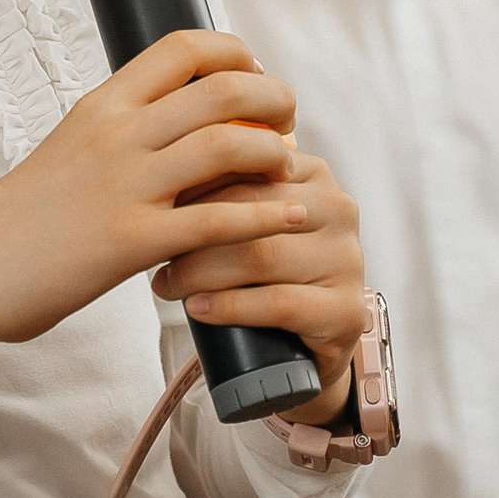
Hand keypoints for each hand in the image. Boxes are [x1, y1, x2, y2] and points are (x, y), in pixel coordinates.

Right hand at [0, 29, 307, 359]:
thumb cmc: (20, 217)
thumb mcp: (69, 148)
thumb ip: (122, 129)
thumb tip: (175, 118)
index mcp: (102, 105)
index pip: (183, 47)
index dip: (236, 52)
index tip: (255, 74)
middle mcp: (116, 134)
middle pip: (222, 88)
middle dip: (273, 98)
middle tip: (287, 121)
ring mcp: (124, 187)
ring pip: (228, 144)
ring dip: (274, 153)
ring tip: (289, 165)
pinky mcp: (130, 242)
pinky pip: (218, 220)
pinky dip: (266, 215)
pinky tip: (291, 215)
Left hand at [149, 145, 366, 426]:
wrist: (305, 340)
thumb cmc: (261, 267)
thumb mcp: (246, 215)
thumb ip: (220, 180)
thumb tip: (151, 157)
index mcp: (312, 172)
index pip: (245, 164)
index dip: (193, 183)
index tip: (151, 201)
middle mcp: (338, 208)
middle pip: (251, 207)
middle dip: (192, 229)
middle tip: (151, 249)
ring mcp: (347, 260)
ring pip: (260, 255)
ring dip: (201, 272)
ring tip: (166, 283)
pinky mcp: (346, 311)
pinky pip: (280, 303)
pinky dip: (230, 306)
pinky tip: (198, 309)